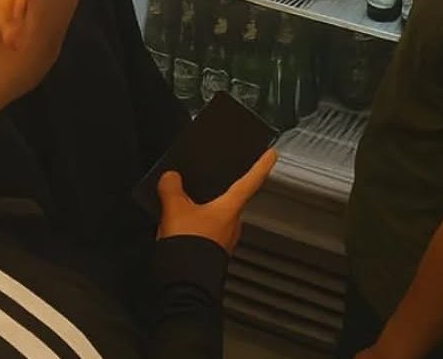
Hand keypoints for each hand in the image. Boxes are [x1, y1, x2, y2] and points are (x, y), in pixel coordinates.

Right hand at [156, 147, 276, 253]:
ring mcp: (224, 241)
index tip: (271, 154)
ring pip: (218, 218)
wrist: (184, 287)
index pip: (252, 180)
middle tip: (211, 180)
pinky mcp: (212, 255)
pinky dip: (198, 227)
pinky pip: (208, 234)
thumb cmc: (189, 248)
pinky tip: (182, 228)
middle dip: (222, 191)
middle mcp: (232, 223)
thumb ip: (172, 189)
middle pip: (232, 200)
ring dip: (206, 211)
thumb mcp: (175, 210)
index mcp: (230, 207)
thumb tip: (171, 177)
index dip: (262, 164)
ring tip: (186, 205)